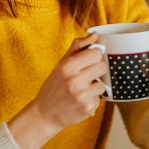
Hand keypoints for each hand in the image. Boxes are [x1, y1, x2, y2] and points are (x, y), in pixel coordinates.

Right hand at [8, 33, 106, 148]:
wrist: (45, 114)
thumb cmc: (54, 86)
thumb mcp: (61, 64)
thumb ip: (78, 47)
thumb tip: (95, 35)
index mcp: (68, 66)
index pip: (96, 53)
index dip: (94, 56)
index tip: (88, 60)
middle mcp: (75, 81)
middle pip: (102, 67)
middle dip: (96, 70)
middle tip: (85, 76)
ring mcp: (82, 96)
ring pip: (103, 84)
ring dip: (95, 86)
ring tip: (81, 90)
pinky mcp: (88, 108)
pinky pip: (99, 98)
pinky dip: (92, 99)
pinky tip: (80, 100)